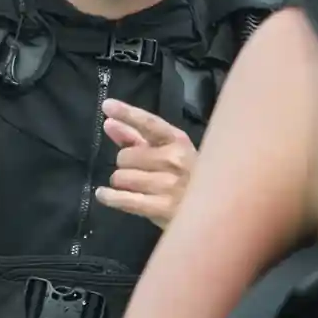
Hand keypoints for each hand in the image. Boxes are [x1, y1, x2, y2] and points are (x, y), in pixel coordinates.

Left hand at [94, 98, 196, 228]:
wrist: (214, 212)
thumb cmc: (188, 179)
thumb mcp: (169, 153)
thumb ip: (136, 137)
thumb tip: (109, 123)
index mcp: (178, 142)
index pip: (150, 124)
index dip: (127, 113)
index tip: (107, 106)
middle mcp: (174, 160)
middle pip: (125, 156)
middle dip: (126, 164)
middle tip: (138, 171)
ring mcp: (168, 185)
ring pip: (121, 178)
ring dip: (123, 182)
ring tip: (136, 187)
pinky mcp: (161, 208)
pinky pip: (124, 199)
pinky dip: (110, 197)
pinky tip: (103, 195)